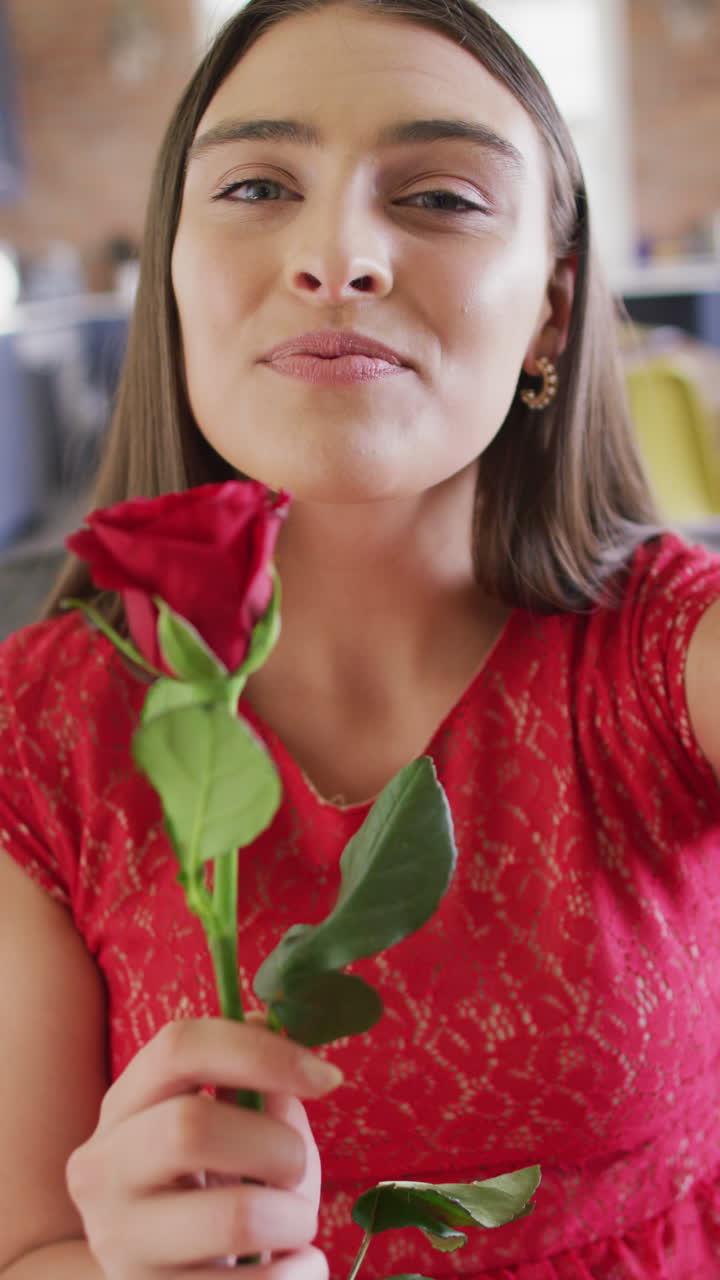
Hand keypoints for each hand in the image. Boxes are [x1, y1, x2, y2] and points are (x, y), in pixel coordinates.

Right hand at [66, 1017, 341, 1278]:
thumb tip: (301, 1058)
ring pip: (235, 1215)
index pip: (179, 1047)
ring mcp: (119, 1242)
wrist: (172, 1276)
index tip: (327, 1078)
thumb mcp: (233, 1125)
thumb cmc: (217, 1187)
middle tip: (296, 1168)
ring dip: (295, 1217)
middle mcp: (103, 1170)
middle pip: (192, 1126)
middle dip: (277, 1145)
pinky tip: (298, 1264)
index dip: (262, 1052)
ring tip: (296, 1223)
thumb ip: (261, 1085)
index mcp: (124, 1105)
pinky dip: (300, 1272)